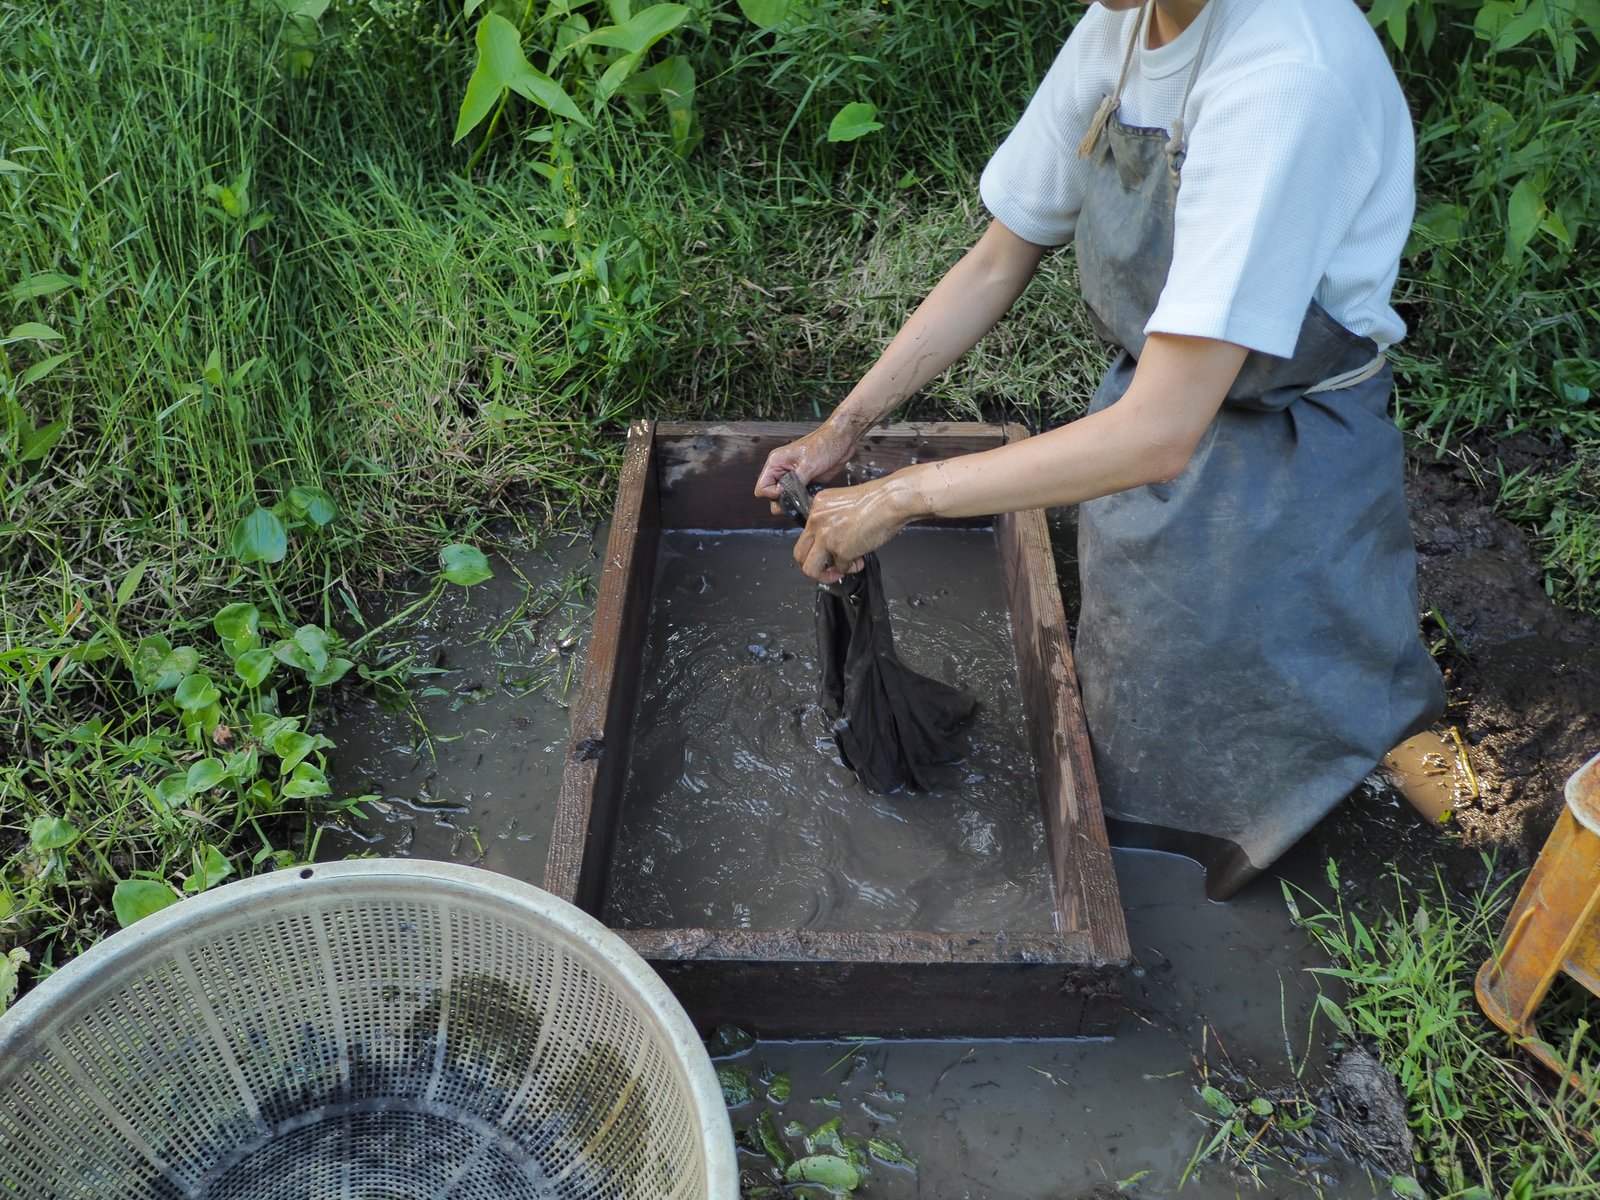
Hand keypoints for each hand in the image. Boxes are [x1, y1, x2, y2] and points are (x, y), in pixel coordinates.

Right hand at [754, 422, 858, 510]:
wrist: (842, 440)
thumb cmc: (824, 444)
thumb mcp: (809, 464)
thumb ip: (795, 482)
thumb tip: (787, 497)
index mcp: (775, 463)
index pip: (761, 488)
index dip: (772, 495)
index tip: (787, 492)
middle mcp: (780, 471)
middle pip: (771, 497)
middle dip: (783, 502)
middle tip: (799, 498)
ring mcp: (792, 478)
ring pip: (784, 499)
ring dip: (794, 502)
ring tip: (808, 497)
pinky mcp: (804, 482)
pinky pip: (797, 497)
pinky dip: (803, 501)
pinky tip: (813, 496)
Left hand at [793, 474, 921, 582]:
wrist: (890, 500)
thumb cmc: (876, 499)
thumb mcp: (842, 503)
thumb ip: (831, 519)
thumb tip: (833, 540)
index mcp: (816, 506)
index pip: (804, 534)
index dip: (815, 547)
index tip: (827, 551)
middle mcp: (815, 521)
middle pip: (799, 554)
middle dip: (813, 565)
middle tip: (827, 568)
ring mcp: (826, 537)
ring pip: (810, 568)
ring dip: (824, 575)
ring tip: (838, 572)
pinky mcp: (841, 550)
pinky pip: (840, 568)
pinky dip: (849, 569)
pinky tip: (859, 561)